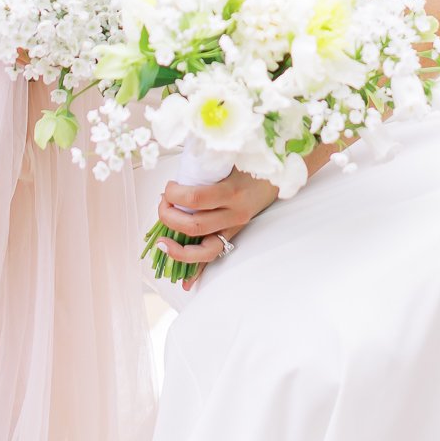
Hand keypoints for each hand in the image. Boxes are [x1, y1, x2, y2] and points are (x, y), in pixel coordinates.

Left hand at [156, 169, 278, 281]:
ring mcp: (234, 227)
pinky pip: (214, 255)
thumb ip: (205, 165)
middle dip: (168, 217)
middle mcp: (234, 213)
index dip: (174, 194)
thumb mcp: (228, 158)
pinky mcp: (233, 235)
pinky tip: (186, 281)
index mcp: (231, 191)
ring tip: (161, 243)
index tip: (168, 187)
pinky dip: (198, 269)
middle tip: (163, 203)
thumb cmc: (249, 163)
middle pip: (194, 226)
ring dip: (178, 250)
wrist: (278, 176)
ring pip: (205, 250)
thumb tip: (177, 176)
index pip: (195, 198)